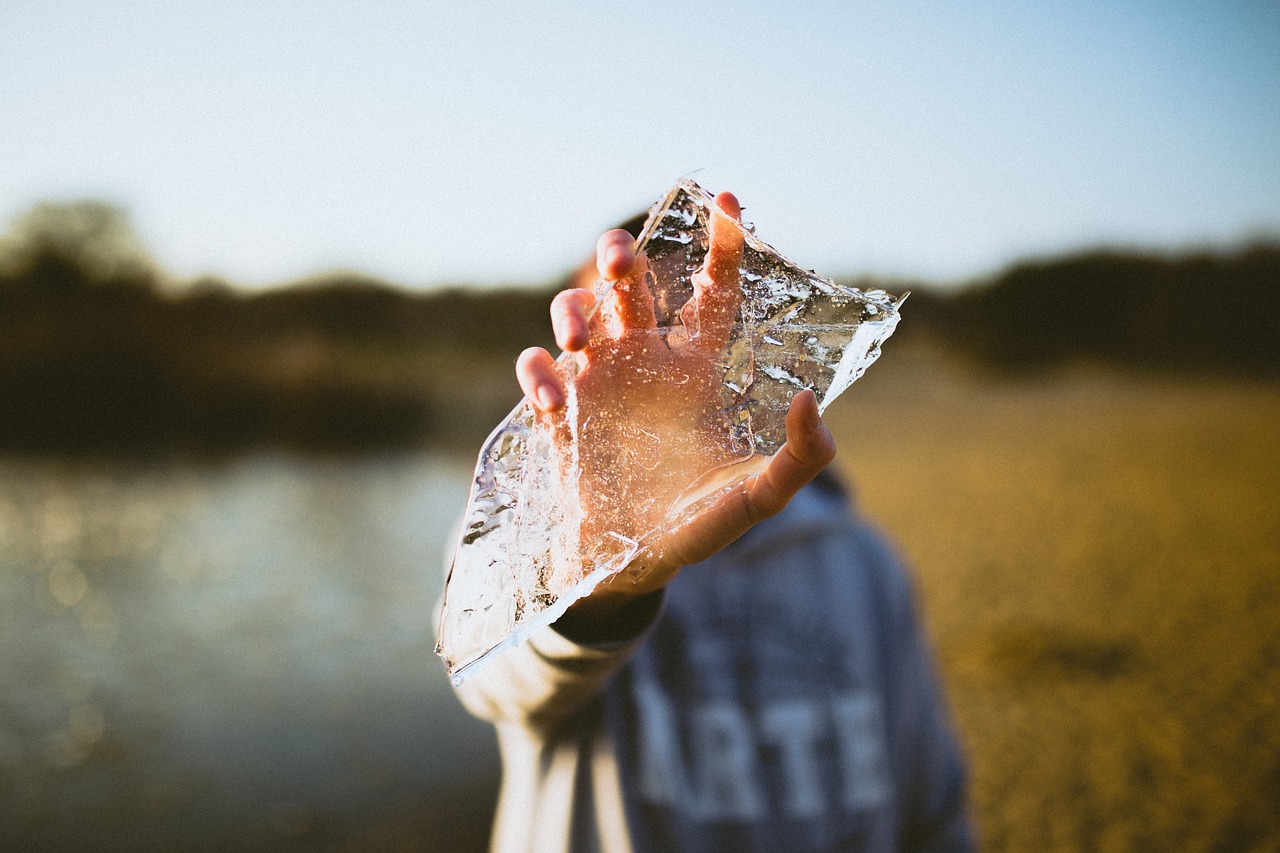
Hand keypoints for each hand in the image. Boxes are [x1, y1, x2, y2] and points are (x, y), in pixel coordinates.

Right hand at [516, 192, 835, 628]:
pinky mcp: (559, 414)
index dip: (721, 243)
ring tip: (581, 339)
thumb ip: (798, 460)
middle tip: (620, 261)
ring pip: (576, 312)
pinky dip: (538, 372)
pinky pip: (537, 371)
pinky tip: (554, 398)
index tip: (727, 199)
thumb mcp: (756, 498)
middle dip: (619, 256)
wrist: (630, 565)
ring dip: (572, 309)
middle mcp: (645, 364)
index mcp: (695, 369)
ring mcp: (598, 385)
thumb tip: (810, 402)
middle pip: (629, 283)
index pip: (711, 291)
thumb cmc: (696, 527)